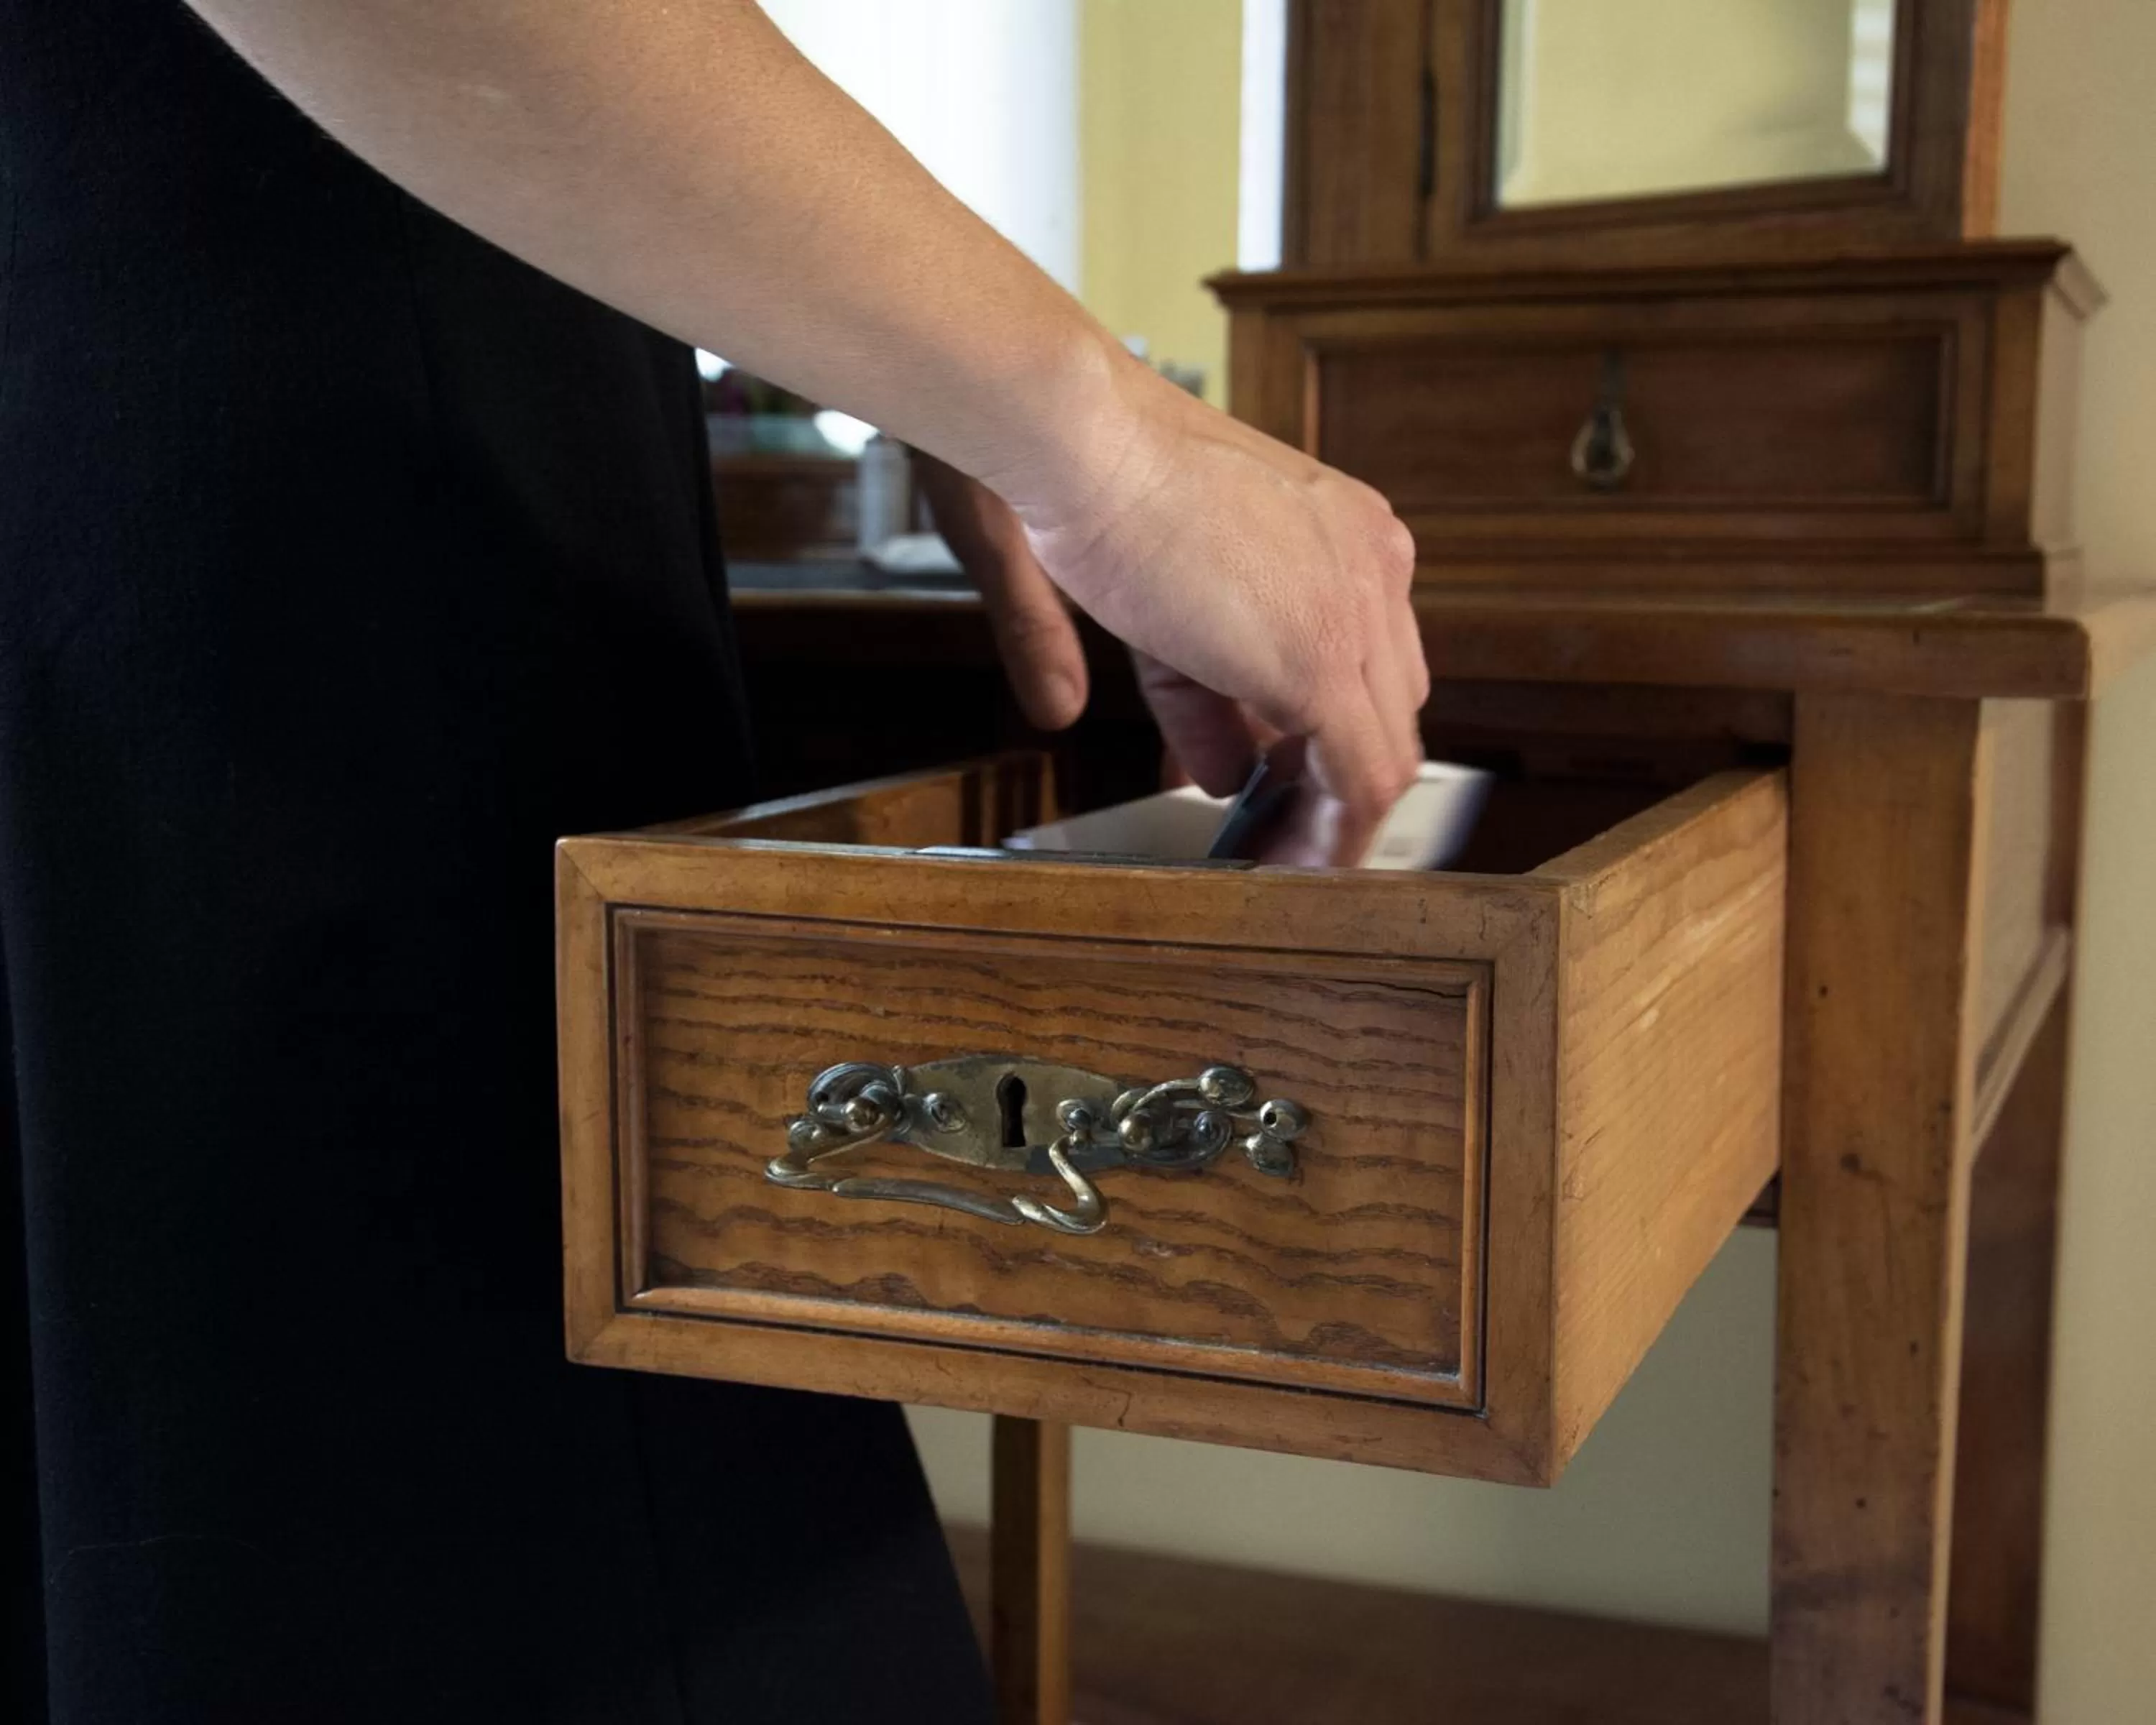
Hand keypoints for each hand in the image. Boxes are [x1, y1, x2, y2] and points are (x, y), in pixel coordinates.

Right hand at [928, 363, 1428, 863]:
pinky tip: (1293, 862)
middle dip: (1331, 776)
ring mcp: (1357, 611)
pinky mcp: (1323, 662)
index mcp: (1341, 530)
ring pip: (1383, 749)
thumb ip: (1200, 699)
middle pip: (1385, 704)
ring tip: (1284, 861)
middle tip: (1280, 829)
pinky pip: (1361, 779)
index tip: (1279, 780)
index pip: (1362, 658)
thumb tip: (1220, 774)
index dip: (1323, 732)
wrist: (1081, 438)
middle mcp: (1371, 563)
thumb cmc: (1100, 481)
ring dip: (1334, 819)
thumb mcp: (1162, 607)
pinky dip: (1333, 833)